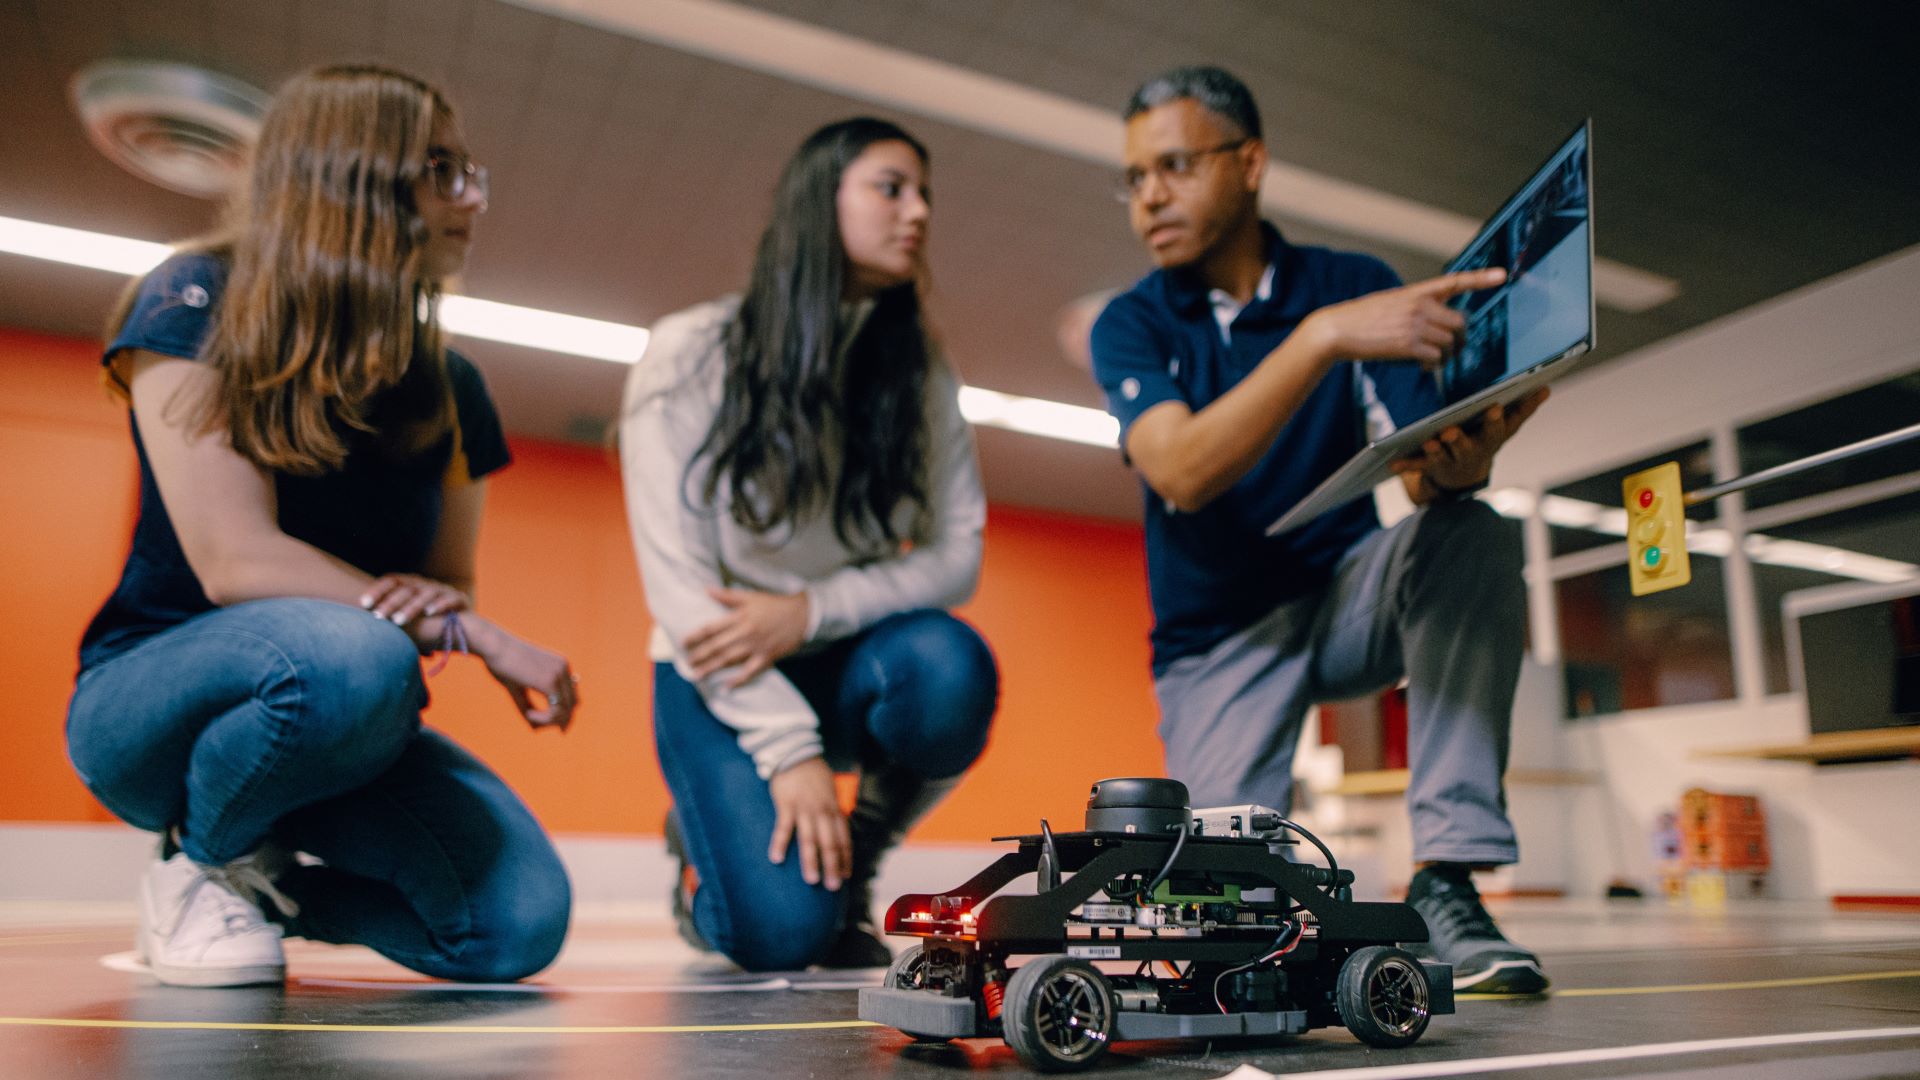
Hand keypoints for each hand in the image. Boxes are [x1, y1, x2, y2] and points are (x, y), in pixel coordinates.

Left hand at [359, 573, 468, 627]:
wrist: (467, 632)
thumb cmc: (431, 628)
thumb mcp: (409, 623)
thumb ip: (391, 620)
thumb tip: (360, 628)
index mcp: (413, 585)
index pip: (392, 581)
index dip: (377, 590)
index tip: (363, 604)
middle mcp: (427, 584)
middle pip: (407, 588)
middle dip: (391, 603)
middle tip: (378, 617)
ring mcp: (444, 590)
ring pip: (426, 594)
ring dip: (411, 607)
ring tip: (399, 621)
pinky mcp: (461, 599)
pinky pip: (450, 599)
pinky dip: (439, 605)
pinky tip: (429, 613)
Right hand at [464, 617, 578, 731]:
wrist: (493, 645)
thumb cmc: (501, 664)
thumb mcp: (519, 688)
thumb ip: (529, 706)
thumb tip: (536, 729)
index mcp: (560, 665)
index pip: (572, 696)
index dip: (563, 714)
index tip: (549, 725)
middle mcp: (563, 669)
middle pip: (572, 705)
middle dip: (559, 721)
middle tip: (538, 727)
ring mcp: (558, 675)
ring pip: (565, 710)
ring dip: (548, 721)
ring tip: (528, 717)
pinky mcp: (549, 682)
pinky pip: (556, 710)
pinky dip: (543, 718)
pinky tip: (529, 714)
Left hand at [685, 588, 808, 687]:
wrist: (802, 615)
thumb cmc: (775, 605)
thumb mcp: (751, 596)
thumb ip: (727, 596)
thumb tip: (706, 589)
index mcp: (740, 617)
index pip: (712, 628)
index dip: (696, 636)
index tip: (684, 642)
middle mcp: (745, 632)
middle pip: (717, 646)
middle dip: (700, 655)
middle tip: (687, 662)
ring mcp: (756, 646)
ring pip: (729, 659)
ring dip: (712, 668)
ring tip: (697, 675)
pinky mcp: (766, 656)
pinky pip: (750, 671)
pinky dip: (738, 680)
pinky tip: (726, 686)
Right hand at [767, 756, 849, 889]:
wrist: (795, 752)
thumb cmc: (813, 775)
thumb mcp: (829, 792)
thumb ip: (832, 812)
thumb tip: (837, 832)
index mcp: (833, 809)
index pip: (843, 838)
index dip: (845, 858)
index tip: (846, 877)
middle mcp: (822, 811)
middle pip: (829, 843)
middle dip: (832, 866)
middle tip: (833, 887)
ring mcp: (804, 808)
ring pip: (809, 839)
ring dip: (811, 861)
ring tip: (812, 880)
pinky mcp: (786, 804)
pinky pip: (783, 827)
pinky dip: (780, 843)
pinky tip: (777, 859)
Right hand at [1304, 267, 1507, 365]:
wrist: (1337, 330)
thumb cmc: (1361, 318)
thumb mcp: (1391, 302)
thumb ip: (1415, 308)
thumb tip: (1436, 327)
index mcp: (1417, 292)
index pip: (1455, 282)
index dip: (1481, 278)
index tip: (1503, 276)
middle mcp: (1420, 306)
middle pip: (1460, 323)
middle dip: (1460, 338)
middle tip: (1452, 349)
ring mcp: (1416, 325)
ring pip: (1450, 342)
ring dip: (1446, 355)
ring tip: (1432, 359)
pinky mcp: (1409, 345)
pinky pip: (1437, 358)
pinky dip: (1434, 365)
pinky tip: (1423, 366)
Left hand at [1391, 387, 1549, 493]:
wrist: (1465, 476)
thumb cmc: (1487, 439)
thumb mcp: (1508, 426)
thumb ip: (1524, 407)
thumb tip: (1546, 387)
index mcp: (1494, 437)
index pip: (1499, 427)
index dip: (1496, 420)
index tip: (1493, 408)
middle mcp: (1475, 450)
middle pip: (1470, 445)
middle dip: (1462, 439)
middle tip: (1452, 430)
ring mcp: (1453, 460)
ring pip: (1444, 455)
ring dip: (1437, 450)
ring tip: (1429, 441)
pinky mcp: (1433, 466)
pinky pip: (1419, 465)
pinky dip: (1406, 464)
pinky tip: (1393, 463)